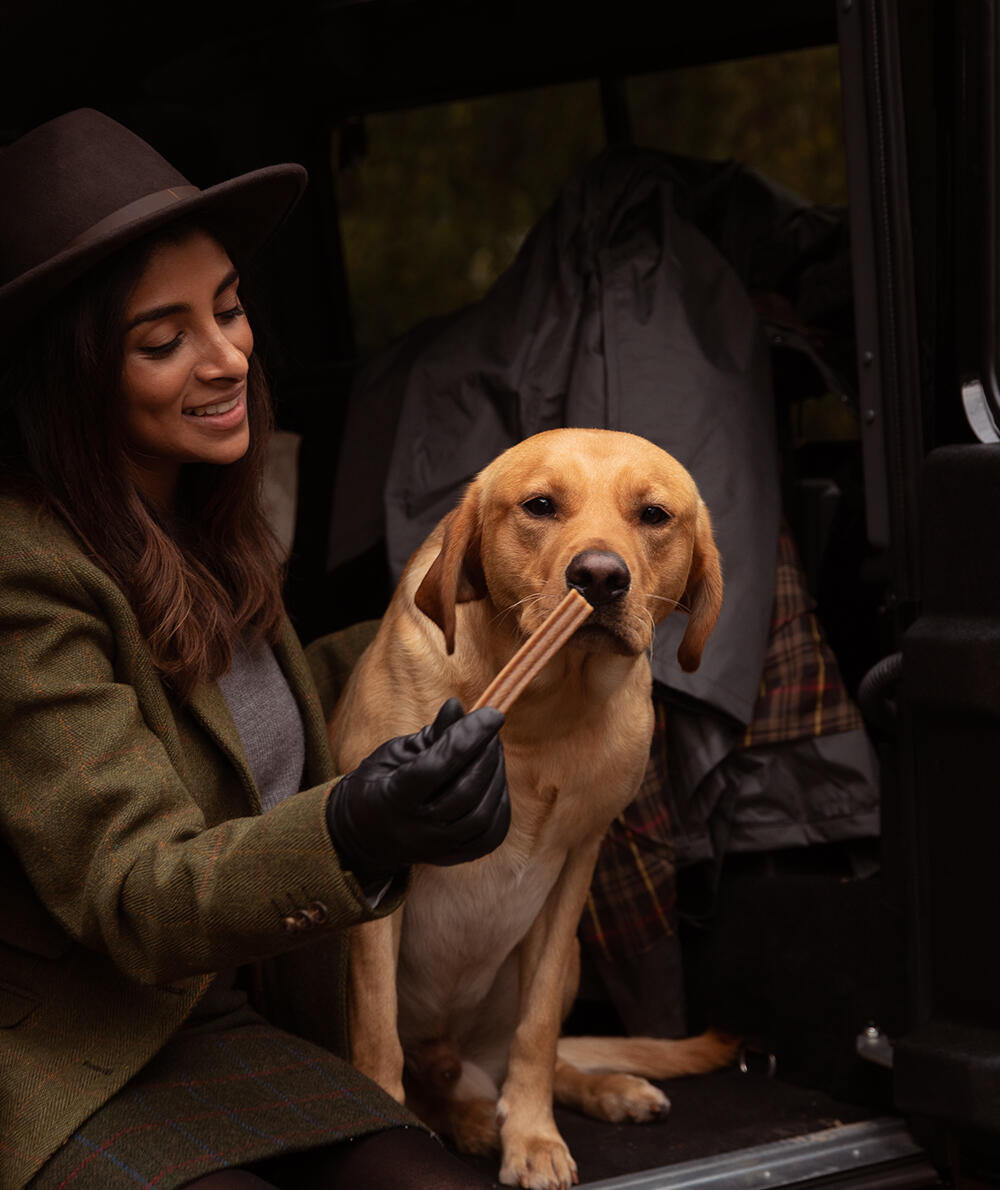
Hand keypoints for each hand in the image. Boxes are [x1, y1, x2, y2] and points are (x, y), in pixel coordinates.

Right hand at [326, 698, 508, 887]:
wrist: (365, 835)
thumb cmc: (380, 783)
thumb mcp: (395, 753)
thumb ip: (431, 734)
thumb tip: (457, 706)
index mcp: (392, 799)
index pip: (436, 767)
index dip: (468, 738)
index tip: (492, 713)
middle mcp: (415, 830)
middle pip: (464, 793)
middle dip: (486, 754)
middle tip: (491, 729)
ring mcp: (436, 849)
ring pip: (481, 816)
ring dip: (496, 776)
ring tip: (493, 750)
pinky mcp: (454, 858)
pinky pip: (490, 835)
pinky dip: (501, 803)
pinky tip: (496, 779)